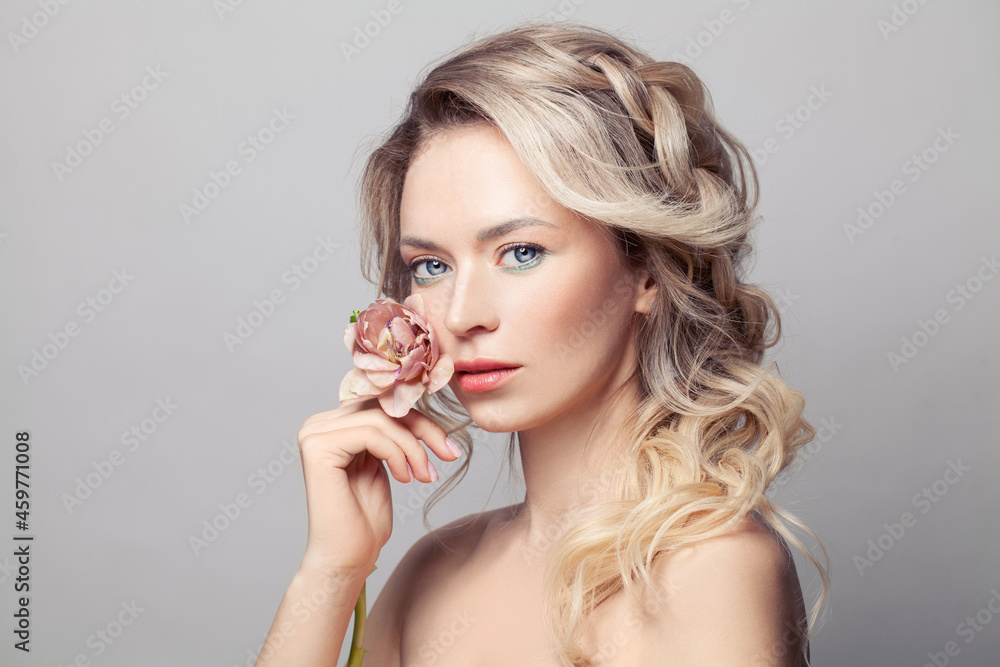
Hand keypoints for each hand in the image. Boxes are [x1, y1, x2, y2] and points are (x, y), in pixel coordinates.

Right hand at [294, 397, 461, 575]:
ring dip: (413, 447)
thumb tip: (419, 399)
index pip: (383, 405)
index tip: (450, 447)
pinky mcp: (317, 447)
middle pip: (383, 407)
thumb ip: (391, 432)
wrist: (347, 558)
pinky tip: (404, 478)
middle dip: (423, 430)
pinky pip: (372, 433)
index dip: (421, 420)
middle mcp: (318, 424)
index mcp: (333, 425)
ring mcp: (314, 434)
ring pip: (381, 419)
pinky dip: (397, 453)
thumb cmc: (366, 518)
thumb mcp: (387, 462)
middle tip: (449, 455)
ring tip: (424, 475)